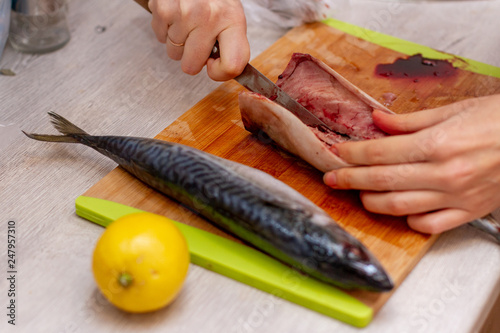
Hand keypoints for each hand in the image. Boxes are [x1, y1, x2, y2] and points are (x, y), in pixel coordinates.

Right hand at [149, 0, 249, 80]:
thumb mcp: (231, 17)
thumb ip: (231, 46)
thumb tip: (221, 72)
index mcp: (232, 20)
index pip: (232, 65)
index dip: (220, 73)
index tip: (213, 65)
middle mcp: (209, 17)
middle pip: (192, 66)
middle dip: (192, 58)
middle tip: (197, 38)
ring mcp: (185, 14)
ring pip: (174, 54)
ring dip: (178, 42)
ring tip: (186, 22)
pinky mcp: (163, 9)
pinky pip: (160, 38)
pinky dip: (165, 30)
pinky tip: (175, 16)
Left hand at [323, 94, 499, 233]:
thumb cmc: (499, 120)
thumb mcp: (454, 110)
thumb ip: (410, 121)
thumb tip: (378, 121)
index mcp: (437, 144)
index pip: (379, 152)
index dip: (352, 154)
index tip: (336, 152)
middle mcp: (443, 174)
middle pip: (381, 181)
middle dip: (349, 180)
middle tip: (330, 178)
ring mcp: (455, 197)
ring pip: (398, 207)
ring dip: (371, 201)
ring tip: (359, 194)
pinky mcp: (467, 212)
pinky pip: (428, 224)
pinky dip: (408, 219)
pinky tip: (398, 209)